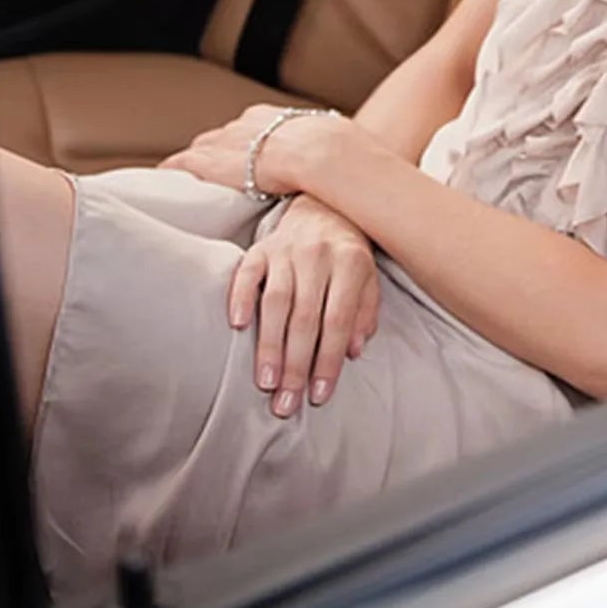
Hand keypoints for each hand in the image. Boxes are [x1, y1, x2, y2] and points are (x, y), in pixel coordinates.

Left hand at [159, 102, 344, 196]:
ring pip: (200, 149)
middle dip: (214, 150)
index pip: (250, 128)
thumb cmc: (333, 150)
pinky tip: (161, 180)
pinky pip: (181, 164)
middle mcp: (244, 123)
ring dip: (192, 162)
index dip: (245, 143)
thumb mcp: (332, 143)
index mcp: (272, 117)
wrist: (319, 151)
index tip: (245, 155)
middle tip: (211, 168)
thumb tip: (353, 162)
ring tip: (183, 178)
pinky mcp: (211, 161)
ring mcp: (225, 140)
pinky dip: (172, 171)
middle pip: (221, 136)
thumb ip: (330, 151)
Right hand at [230, 193, 380, 415]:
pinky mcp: (261, 246)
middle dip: (295, 365)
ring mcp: (287, 249)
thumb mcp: (369, 279)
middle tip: (286, 402)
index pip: (338, 320)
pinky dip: (241, 297)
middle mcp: (318, 255)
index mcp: (350, 263)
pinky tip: (238, 325)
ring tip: (265, 382)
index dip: (328, 360)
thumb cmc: (349, 254)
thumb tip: (354, 350)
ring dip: (269, 345)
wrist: (325, 204)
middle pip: (305, 317)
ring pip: (276, 301)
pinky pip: (247, 272)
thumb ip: (364, 313)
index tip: (319, 395)